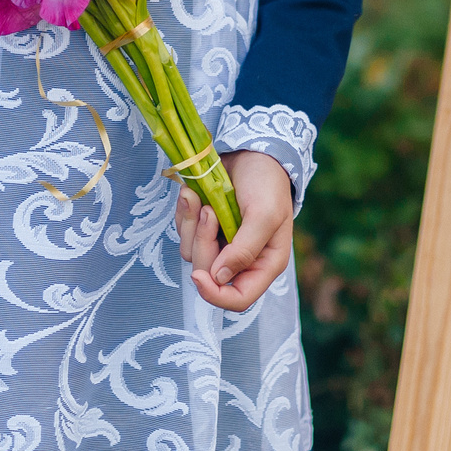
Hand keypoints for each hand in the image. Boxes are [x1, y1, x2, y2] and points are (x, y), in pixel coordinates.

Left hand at [178, 150, 294, 311]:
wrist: (253, 151)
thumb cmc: (266, 183)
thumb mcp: (264, 215)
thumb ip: (244, 250)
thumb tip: (219, 278)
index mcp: (264, 264)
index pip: (239, 299)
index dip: (216, 295)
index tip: (199, 276)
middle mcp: (240, 260)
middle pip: (209, 275)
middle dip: (203, 243)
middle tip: (210, 212)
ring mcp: (220, 244)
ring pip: (192, 253)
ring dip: (192, 225)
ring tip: (204, 200)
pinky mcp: (204, 227)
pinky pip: (183, 233)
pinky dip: (185, 214)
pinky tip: (194, 195)